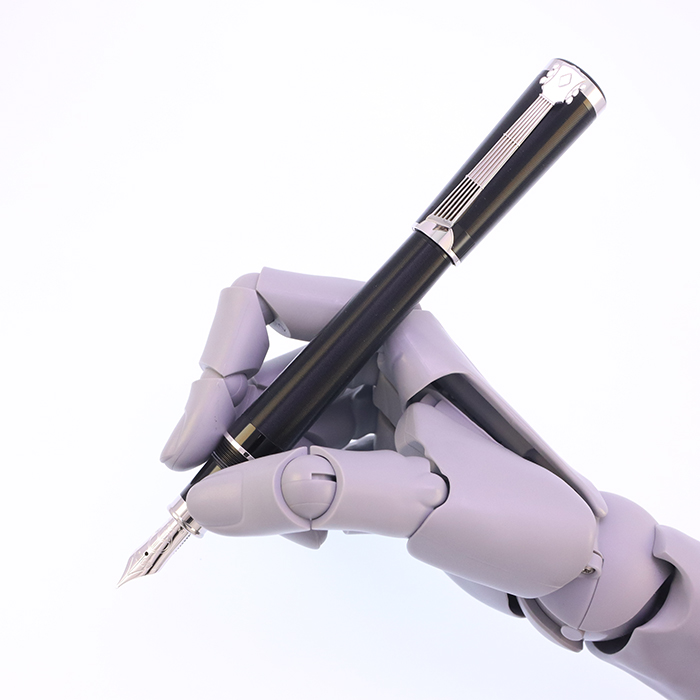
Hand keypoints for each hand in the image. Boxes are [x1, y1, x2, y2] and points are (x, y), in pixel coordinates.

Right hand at [160, 268, 596, 599]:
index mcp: (393, 332)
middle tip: (216, 498)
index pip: (271, 299)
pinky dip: (290, 489)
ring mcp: (371, 398)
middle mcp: (376, 354)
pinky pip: (302, 451)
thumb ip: (311, 494)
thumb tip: (211, 502)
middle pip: (267, 369)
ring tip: (293, 527)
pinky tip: (314, 529)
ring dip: (265, 472)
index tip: (193, 440)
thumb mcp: (416, 499)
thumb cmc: (521, 513)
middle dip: (234, 433)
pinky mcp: (371, 439)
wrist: (571, 556)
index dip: (220, 357)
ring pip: (281, 418)